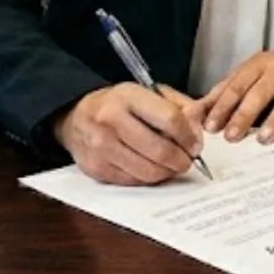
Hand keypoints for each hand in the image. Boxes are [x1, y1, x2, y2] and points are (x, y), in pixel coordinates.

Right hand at [53, 83, 200, 184]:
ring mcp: (101, 147)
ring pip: (149, 171)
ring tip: (172, 165)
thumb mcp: (147, 92)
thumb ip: (178, 106)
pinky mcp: (96, 168)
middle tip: (188, 159)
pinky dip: (149, 178)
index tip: (195, 143)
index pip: (170, 120)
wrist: (75, 116)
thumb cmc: (118, 105)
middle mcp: (111, 120)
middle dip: (182, 159)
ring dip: (168, 172)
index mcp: (127, 96)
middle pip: (161, 150)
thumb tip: (198, 127)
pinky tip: (152, 168)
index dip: (189, 136)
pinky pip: (134, 181)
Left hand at [194, 46, 273, 143]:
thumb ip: (224, 93)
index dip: (223, 106)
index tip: (211, 126)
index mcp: (258, 65)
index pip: (237, 85)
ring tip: (264, 138)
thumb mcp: (249, 75)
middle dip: (244, 114)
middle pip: (260, 92)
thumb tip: (196, 113)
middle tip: (231, 136)